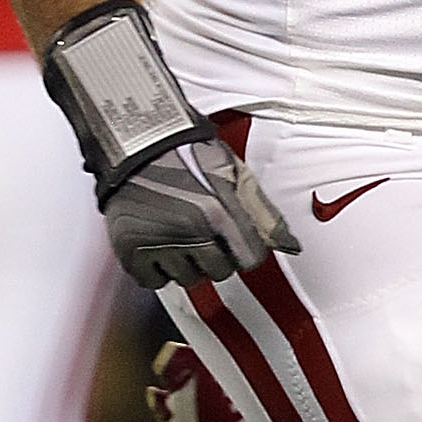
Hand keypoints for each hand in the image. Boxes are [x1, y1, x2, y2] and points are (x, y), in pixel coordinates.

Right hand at [102, 137, 299, 290]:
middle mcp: (188, 232)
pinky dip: (157, 269)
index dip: (244, 248)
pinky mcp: (130, 249)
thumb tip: (291, 246)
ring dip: (187, 263)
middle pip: (219, 272)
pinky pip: (153, 280)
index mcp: (217, 212)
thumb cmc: (186, 152)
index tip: (233, 238)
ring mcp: (157, 242)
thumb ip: (262, 212)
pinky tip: (158, 247)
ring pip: (186, 279)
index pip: (249, 259)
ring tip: (179, 237)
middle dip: (215, 256)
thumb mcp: (233, 173)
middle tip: (203, 233)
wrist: (137, 141)